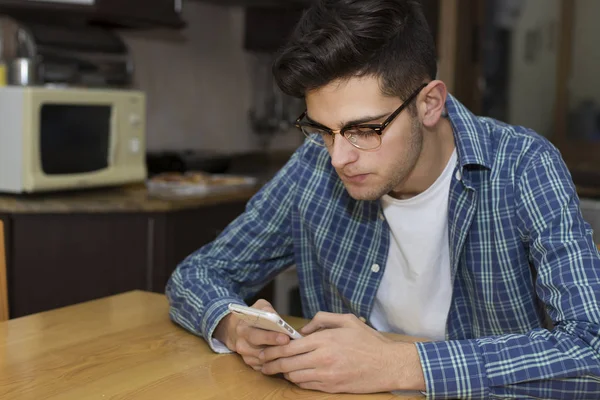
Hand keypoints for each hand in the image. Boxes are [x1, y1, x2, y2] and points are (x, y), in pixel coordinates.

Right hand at [213, 299, 289, 370]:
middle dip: (279, 349)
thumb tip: (278, 319)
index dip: (271, 337)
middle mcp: (242, 345)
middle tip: (293, 347)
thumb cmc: (251, 317)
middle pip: (261, 351)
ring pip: (265, 361)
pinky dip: (276, 364)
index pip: (256, 335)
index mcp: (242, 329)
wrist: (234, 329)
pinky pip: (265, 367)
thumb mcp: (258, 307)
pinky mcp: (251, 364)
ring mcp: (246, 356)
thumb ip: (267, 310)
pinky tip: (286, 357)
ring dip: (279, 357)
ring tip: (293, 351)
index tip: (285, 337)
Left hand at [259, 312, 424, 393]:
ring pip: (295, 376)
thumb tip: (303, 328)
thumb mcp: (347, 320)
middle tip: (262, 364)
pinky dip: (298, 381)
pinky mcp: (332, 388)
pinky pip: (307, 386)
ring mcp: (327, 375)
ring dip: (284, 373)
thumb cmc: (369, 341)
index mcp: (325, 339)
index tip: (265, 351)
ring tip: (277, 369)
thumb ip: (322, 319)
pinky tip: (295, 375)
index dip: (273, 350)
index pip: (290, 347)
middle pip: (287, 363)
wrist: (388, 365)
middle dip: (271, 364)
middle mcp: (323, 358)